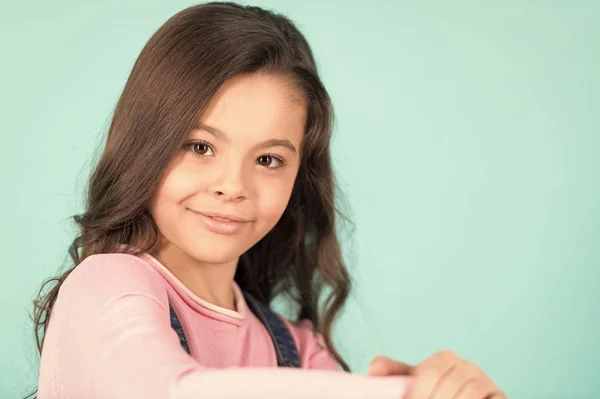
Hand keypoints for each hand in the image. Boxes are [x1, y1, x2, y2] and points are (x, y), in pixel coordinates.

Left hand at [368, 350, 505, 398]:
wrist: (457, 397)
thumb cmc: (435, 391)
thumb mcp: (415, 381)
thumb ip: (395, 373)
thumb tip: (373, 368)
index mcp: (445, 358)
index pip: (430, 372)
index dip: (418, 393)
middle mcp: (468, 366)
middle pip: (449, 385)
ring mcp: (486, 382)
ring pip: (469, 394)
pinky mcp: (500, 396)